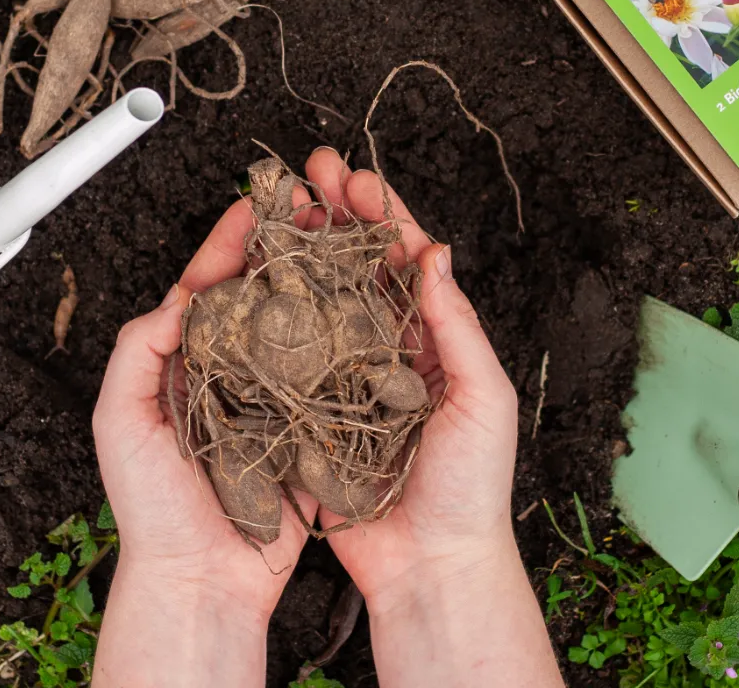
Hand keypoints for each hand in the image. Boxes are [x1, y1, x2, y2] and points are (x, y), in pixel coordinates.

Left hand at [92, 200, 318, 687]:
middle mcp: (235, 368)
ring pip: (302, 323)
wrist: (203, 578)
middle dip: (287, 247)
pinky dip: (348, 337)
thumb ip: (138, 352)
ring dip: (322, 281)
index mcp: (187, 361)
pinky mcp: (309, 421)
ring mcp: (276, 392)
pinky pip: (330, 370)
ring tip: (342, 244)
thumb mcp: (121, 421)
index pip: (211, 286)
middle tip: (312, 210)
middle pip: (264, 293)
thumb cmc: (154, 507)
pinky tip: (364, 308)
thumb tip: (179, 296)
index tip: (256, 204)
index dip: (231, 241)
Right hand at [296, 147, 519, 603]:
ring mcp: (349, 374)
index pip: (406, 260)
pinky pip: (293, 353)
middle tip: (312, 172)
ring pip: (321, 298)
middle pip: (358, 266)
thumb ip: (456, 325)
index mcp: (434, 338)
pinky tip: (257, 285)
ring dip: (304, 252)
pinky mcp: (316, 408)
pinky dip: (276, 316)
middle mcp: (388, 347)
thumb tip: (434, 255)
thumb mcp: (482, 397)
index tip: (356, 179)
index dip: (383, 215)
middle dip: (337, 216)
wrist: (431, 565)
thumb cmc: (471, 486)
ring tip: (281, 211)